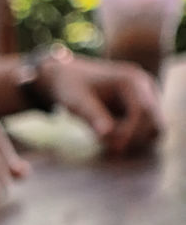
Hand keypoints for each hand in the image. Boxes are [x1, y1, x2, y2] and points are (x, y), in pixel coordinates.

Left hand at [37, 53, 162, 153]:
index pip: (143, 112)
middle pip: (154, 123)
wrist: (70, 77)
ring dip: (132, 140)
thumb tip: (106, 134)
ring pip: (152, 130)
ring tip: (104, 138)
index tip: (113, 148)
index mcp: (131, 80)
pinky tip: (108, 136)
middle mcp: (145, 86)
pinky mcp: (142, 107)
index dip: (131, 133)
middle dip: (132, 139)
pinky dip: (129, 138)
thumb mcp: (78, 102)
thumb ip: (93, 116)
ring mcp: (147, 97)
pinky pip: (144, 130)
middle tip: (107, 146)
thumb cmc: (72, 87)